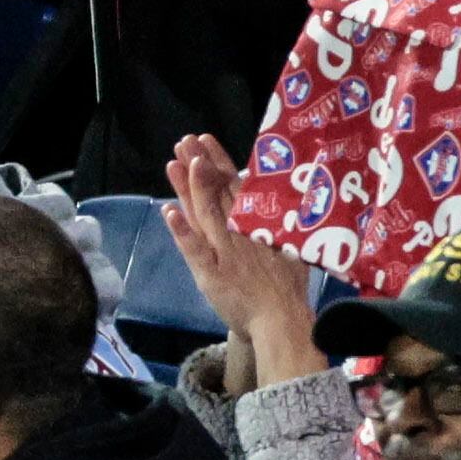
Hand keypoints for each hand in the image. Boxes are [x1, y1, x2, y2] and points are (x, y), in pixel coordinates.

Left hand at [166, 132, 321, 397]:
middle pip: (214, 192)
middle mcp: (237, 230)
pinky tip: (168, 212)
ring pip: (202, 213)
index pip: (233, 184)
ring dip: (187, 187)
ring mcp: (222, 250)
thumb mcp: (292, 242)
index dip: (217, 161)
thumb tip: (289, 192)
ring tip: (173, 163)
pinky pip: (194, 248)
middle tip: (184, 140)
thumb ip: (284, 219)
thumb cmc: (288, 284)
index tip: (205, 140)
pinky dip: (181, 230)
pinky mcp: (210, 272)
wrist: (281, 319)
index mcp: (256, 221)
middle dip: (198, 164)